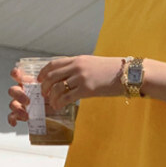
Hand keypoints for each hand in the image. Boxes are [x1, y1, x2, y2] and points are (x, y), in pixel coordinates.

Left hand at [7, 56, 123, 126]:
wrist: (126, 74)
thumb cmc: (111, 71)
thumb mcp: (92, 64)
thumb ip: (79, 68)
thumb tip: (68, 77)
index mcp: (77, 60)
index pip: (54, 64)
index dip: (43, 72)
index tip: (39, 80)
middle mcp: (77, 67)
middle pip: (52, 76)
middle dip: (44, 86)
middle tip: (44, 94)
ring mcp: (81, 78)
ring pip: (57, 87)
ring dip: (51, 96)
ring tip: (52, 102)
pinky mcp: (87, 89)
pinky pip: (67, 97)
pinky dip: (59, 103)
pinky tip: (58, 106)